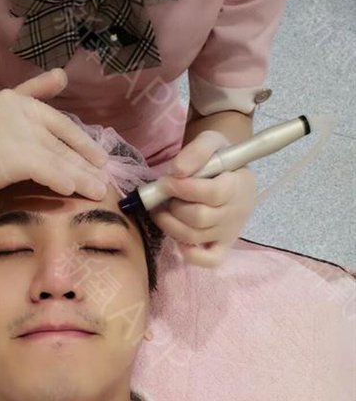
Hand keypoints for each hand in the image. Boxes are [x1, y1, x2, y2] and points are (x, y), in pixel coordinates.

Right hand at [0, 68, 109, 201]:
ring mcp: (11, 134)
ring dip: (80, 178)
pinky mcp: (5, 157)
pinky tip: (71, 190)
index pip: (61, 123)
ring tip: (97, 192)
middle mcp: (18, 113)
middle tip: (106, 183)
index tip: (102, 160)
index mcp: (19, 101)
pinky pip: (40, 169)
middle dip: (86, 165)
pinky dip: (58, 179)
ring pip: (55, 158)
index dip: (84, 143)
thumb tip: (64, 75)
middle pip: (61, 143)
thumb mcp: (2, 107)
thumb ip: (34, 93)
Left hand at [149, 131, 256, 266]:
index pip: (212, 194)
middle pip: (200, 218)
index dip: (183, 189)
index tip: (164, 182)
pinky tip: (178, 239)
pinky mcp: (223, 245)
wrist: (229, 170)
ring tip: (161, 211)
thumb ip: (196, 150)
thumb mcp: (210, 141)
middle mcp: (236, 212)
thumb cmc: (218, 156)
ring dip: (170, 225)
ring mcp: (230, 231)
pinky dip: (191, 255)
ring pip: (195, 237)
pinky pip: (210, 260)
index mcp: (238, 185)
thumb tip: (177, 171)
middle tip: (162, 197)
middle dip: (173, 208)